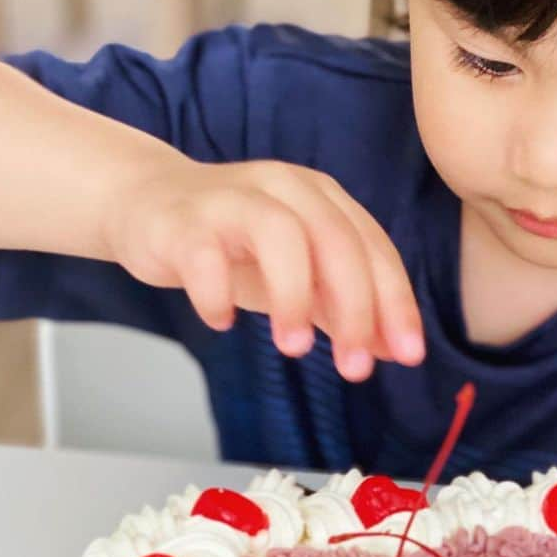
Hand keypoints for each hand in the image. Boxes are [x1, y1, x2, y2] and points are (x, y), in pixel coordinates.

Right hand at [105, 156, 424, 379]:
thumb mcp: (299, 276)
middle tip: (355, 367)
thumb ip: (342, 307)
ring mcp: (232, 201)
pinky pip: (204, 254)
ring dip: (294, 296)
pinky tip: (222, 321)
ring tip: (294, 348)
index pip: (373, 248)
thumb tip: (392, 350)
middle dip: (355, 308)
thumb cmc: (233, 245)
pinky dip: (217, 292)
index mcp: (321, 199)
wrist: (148, 207)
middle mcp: (284, 189)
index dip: (395, 303)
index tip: (408, 356)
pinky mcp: (184, 222)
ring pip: (279, 235)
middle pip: (335, 240)